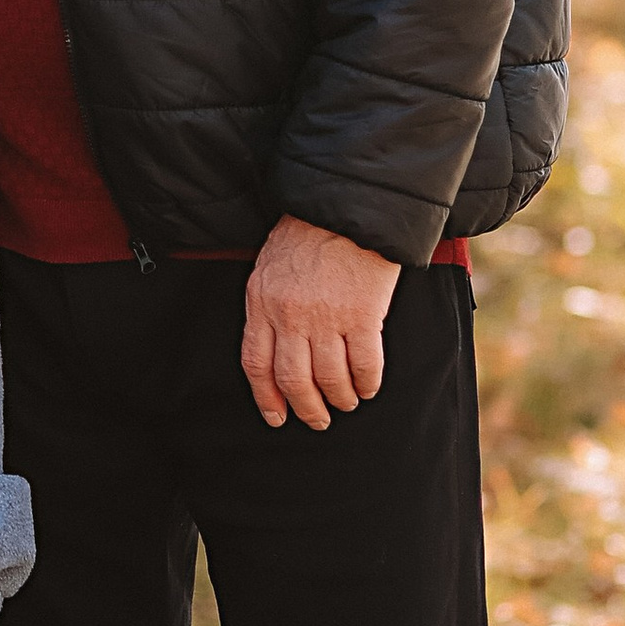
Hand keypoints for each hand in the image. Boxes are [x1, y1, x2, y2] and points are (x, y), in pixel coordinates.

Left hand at [241, 216, 400, 429]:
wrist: (347, 205)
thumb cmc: (308, 232)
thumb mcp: (269, 266)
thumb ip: (267, 305)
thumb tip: (273, 349)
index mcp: (261, 302)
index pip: (256, 364)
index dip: (266, 398)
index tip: (276, 417)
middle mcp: (290, 315)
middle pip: (293, 380)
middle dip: (306, 409)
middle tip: (317, 420)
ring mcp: (326, 317)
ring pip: (329, 379)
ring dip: (339, 399)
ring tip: (346, 402)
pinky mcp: (362, 315)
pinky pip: (364, 365)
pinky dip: (366, 383)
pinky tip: (368, 387)